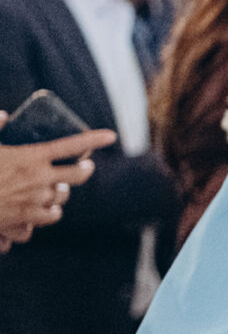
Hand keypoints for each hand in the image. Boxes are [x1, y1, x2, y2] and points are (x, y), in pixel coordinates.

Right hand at [0, 121, 115, 237]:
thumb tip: (3, 114)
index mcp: (31, 156)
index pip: (71, 145)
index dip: (94, 140)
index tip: (111, 136)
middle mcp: (40, 179)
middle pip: (78, 174)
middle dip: (84, 169)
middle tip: (86, 166)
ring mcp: (36, 200)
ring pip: (63, 197)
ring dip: (63, 192)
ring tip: (59, 188)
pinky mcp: (27, 219)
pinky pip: (50, 217)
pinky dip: (50, 213)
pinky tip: (48, 210)